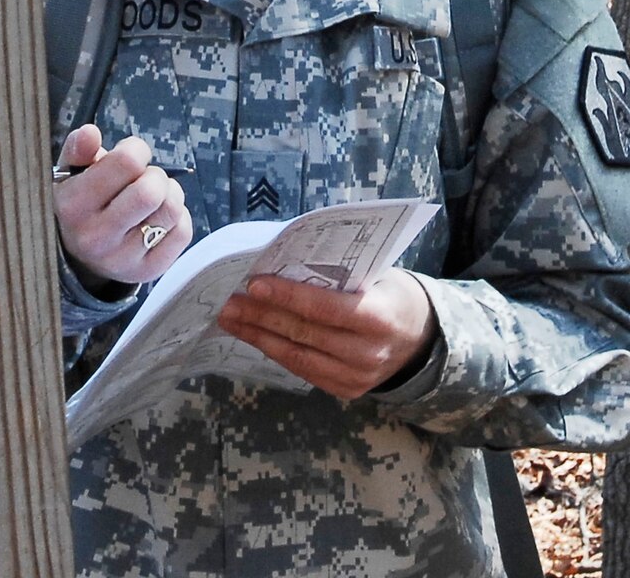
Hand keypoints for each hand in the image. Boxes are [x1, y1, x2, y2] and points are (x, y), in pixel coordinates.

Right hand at [53, 123, 192, 288]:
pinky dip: (178, 216)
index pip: (125, 162)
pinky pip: (183, 232)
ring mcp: (123, 257)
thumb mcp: (70, 173)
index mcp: (74, 204)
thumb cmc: (80, 202)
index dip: (136, 149)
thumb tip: (91, 132)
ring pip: (171, 210)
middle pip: (151, 191)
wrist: (78, 257)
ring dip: (169, 192)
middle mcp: (97, 235)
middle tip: (144, 177)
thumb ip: (79, 148)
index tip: (130, 155)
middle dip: (155, 174)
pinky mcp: (148, 271)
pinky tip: (159, 215)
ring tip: (154, 194)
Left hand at [216, 268, 436, 397]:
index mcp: (378, 317)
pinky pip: (303, 370)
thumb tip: (281, 258)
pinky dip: (275, 352)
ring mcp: (357, 377)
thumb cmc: (388, 292)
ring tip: (230, 318)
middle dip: (262, 315)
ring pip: (298, 356)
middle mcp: (368, 353)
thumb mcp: (374, 273)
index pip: (324, 308)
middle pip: (304, 333)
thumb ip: (336, 272)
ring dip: (258, 336)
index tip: (254, 283)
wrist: (420, 338)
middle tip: (228, 299)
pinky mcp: (346, 391)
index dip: (287, 296)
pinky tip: (253, 336)